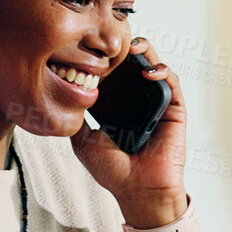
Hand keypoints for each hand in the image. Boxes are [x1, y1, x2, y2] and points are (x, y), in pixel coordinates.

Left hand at [71, 36, 188, 227]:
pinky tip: (148, 71)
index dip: (102, 59)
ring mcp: (156, 103)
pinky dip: (162, 72)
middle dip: (123, 49)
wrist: (138, 191)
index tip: (89, 49)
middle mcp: (137, 101)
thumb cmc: (113, 171)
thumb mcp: (83, 140)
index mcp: (116, 106)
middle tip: (111, 41)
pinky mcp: (175, 110)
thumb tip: (57, 96)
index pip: (111, 74)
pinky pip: (171, 84)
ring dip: (145, 52)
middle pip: (131, 65)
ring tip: (132, 47)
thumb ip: (74, 118)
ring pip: (153, 67)